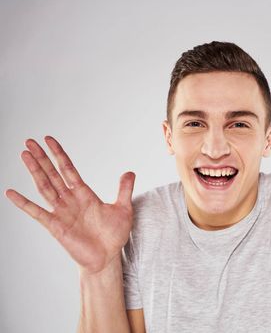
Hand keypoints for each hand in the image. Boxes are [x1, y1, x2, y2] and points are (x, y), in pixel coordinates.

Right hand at [5, 136, 135, 273]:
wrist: (107, 258)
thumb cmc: (114, 236)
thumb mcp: (123, 209)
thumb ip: (124, 190)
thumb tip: (130, 172)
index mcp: (84, 194)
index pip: (68, 169)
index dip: (59, 154)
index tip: (49, 140)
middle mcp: (70, 200)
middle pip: (52, 174)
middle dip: (42, 158)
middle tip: (29, 141)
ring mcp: (61, 212)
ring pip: (44, 187)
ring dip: (34, 171)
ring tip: (24, 155)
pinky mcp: (55, 226)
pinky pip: (37, 212)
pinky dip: (24, 203)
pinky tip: (11, 193)